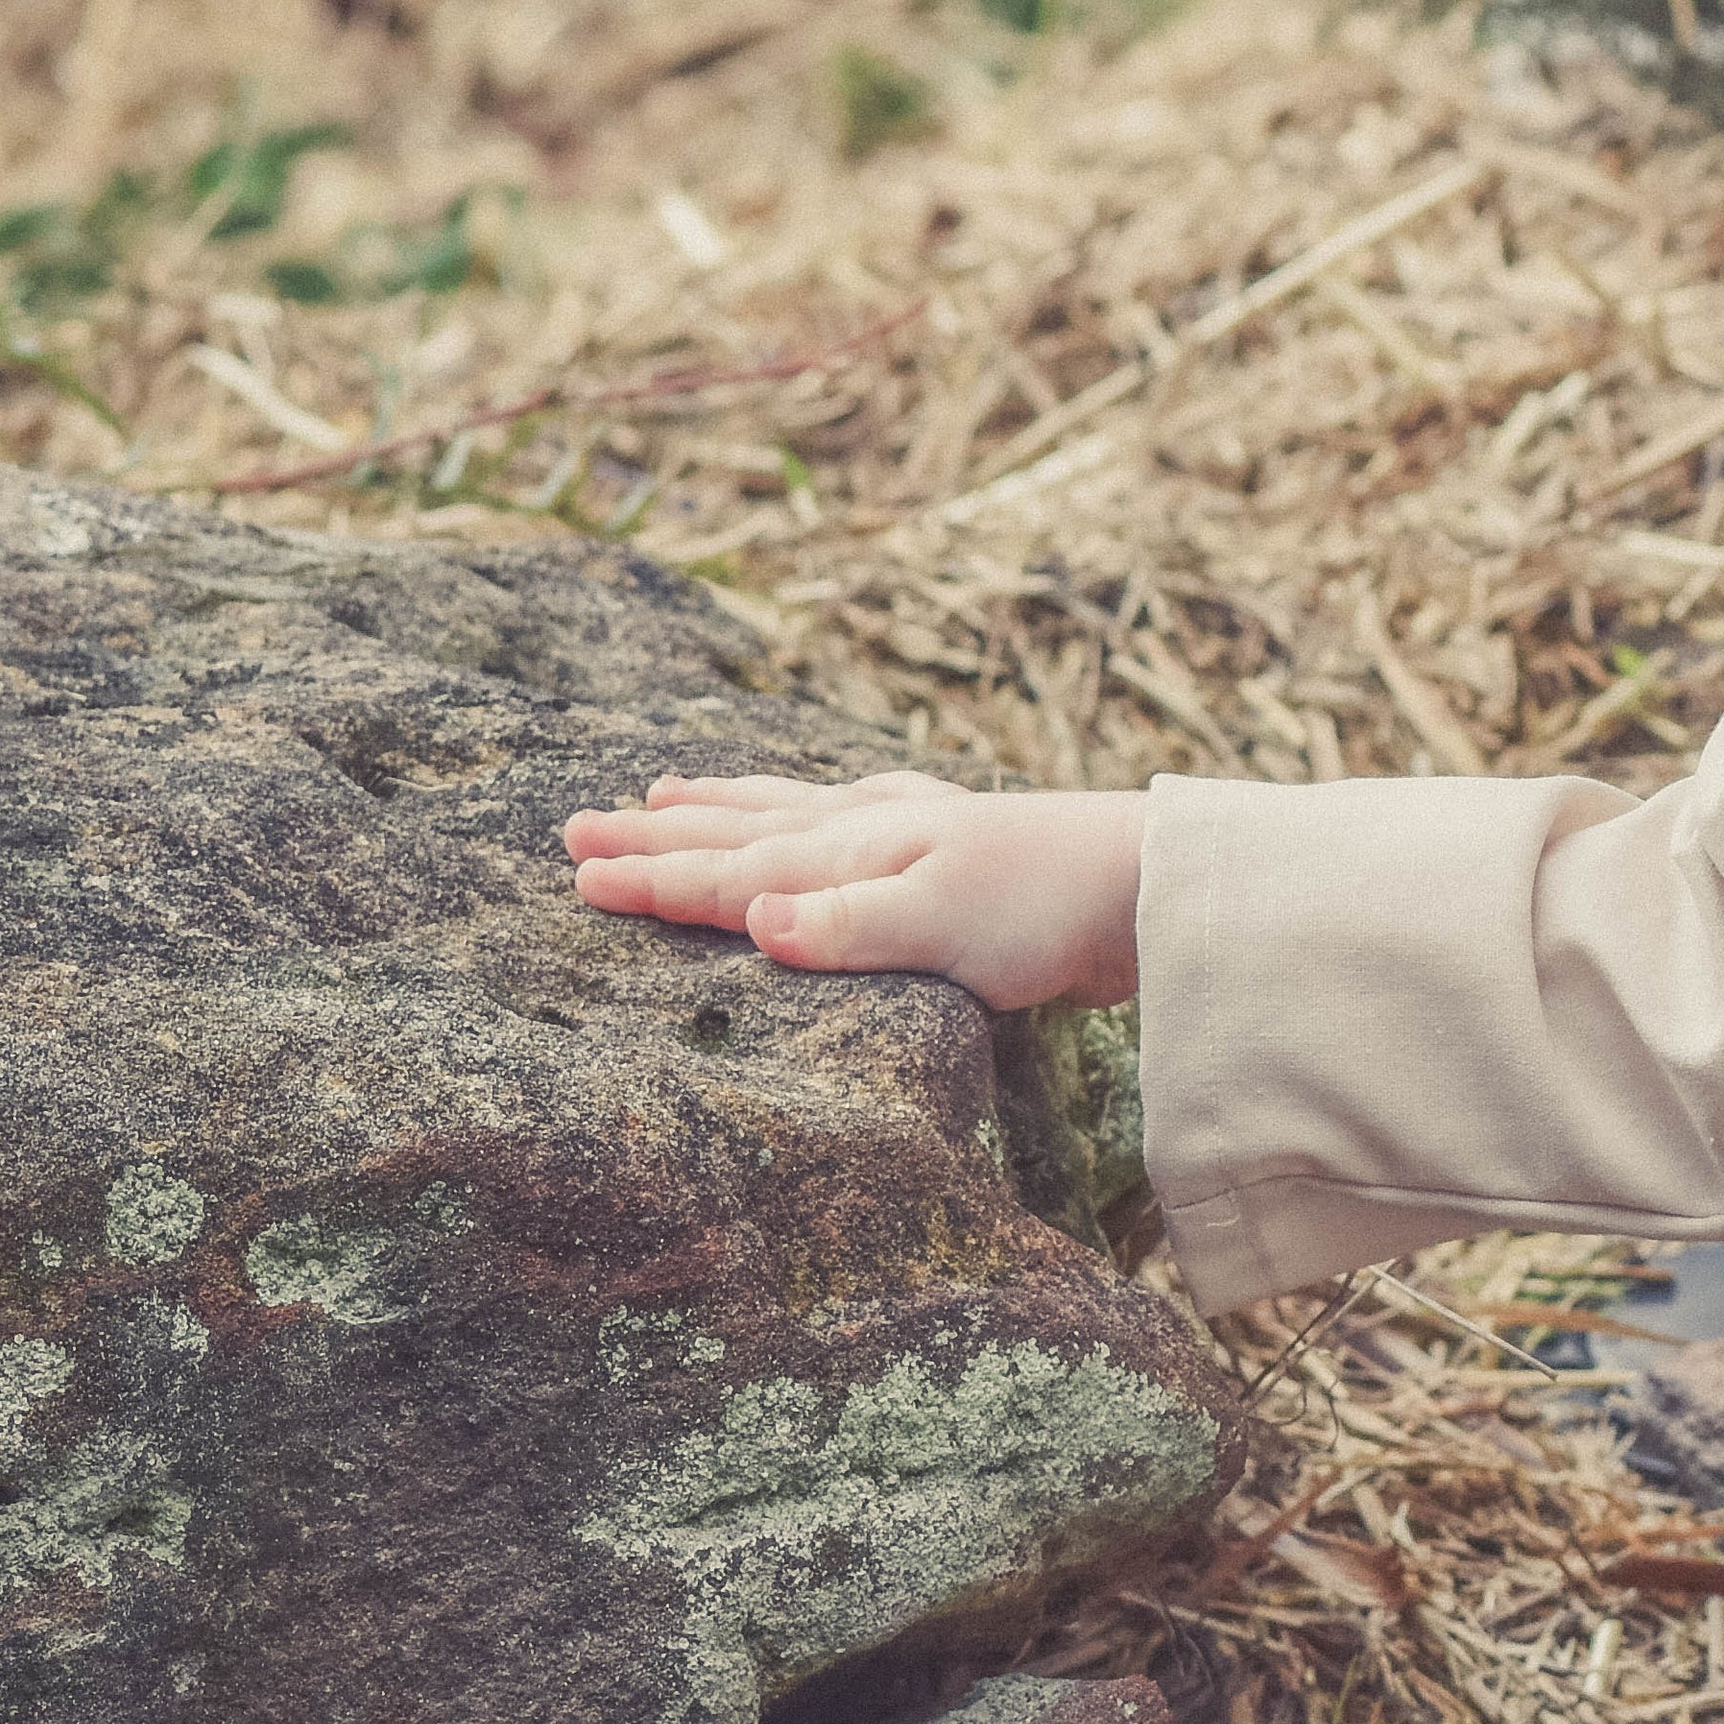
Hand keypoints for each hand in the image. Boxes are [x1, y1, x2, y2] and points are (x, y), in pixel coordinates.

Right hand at [558, 774, 1148, 1011]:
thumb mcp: (944, 930)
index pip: (733, 872)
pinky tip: (812, 800)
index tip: (577, 876)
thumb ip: (848, 928)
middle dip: (659, 834)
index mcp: (856, 852)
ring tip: (660, 793)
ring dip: (719, 809)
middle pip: (742, 831)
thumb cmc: (1046, 911)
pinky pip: (840, 816)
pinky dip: (800, 806)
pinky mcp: (948, 848)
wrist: (1148, 887)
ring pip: (786, 813)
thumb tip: (756, 922)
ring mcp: (911, 830)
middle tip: (575, 827)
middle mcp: (871, 829)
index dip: (654, 878)